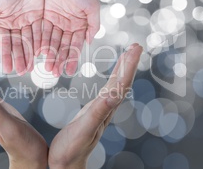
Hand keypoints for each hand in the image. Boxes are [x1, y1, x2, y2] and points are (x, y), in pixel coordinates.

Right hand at [0, 0, 43, 74]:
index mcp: (4, 23)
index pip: (6, 43)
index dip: (6, 56)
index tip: (7, 69)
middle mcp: (16, 24)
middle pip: (18, 45)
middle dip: (20, 58)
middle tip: (22, 72)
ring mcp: (28, 21)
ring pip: (30, 41)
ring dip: (30, 54)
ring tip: (31, 67)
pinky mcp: (40, 16)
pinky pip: (40, 32)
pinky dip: (40, 42)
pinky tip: (40, 53)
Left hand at [42, 0, 99, 76]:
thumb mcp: (91, 7)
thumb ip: (93, 25)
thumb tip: (90, 41)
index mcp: (80, 26)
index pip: (75, 46)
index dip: (72, 58)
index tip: (68, 71)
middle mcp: (68, 26)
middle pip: (62, 46)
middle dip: (59, 60)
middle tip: (54, 73)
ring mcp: (56, 22)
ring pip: (52, 41)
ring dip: (49, 54)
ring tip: (46, 67)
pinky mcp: (45, 16)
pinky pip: (42, 31)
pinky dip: (41, 42)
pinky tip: (39, 52)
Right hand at [48, 44, 142, 168]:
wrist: (66, 166)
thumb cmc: (70, 151)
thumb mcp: (83, 130)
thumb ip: (97, 113)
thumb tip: (113, 95)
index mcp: (104, 110)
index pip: (120, 85)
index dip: (128, 66)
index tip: (135, 48)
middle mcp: (105, 109)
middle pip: (121, 83)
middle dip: (129, 63)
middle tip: (136, 46)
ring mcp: (100, 111)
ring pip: (115, 87)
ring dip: (122, 69)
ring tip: (127, 54)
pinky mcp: (92, 112)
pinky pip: (106, 92)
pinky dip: (111, 79)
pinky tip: (111, 75)